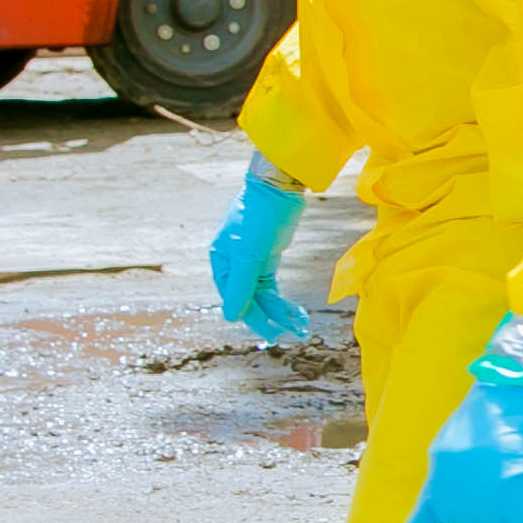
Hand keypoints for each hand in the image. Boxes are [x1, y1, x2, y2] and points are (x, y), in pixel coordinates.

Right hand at [210, 163, 310, 344]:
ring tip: (301, 326)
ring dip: (281, 311)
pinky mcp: (266, 259)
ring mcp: (250, 262)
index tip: (271, 333)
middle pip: (250, 299)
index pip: (235, 298)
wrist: (278, 188)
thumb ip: (241, 286)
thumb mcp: (249, 253)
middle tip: (291, 334)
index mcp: (221, 262)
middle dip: (271, 317)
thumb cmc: (258, 216)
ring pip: (263, 295)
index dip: (253, 317)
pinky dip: (283, 299)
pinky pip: (271, 287)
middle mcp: (232, 265)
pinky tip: (296, 312)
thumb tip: (230, 318)